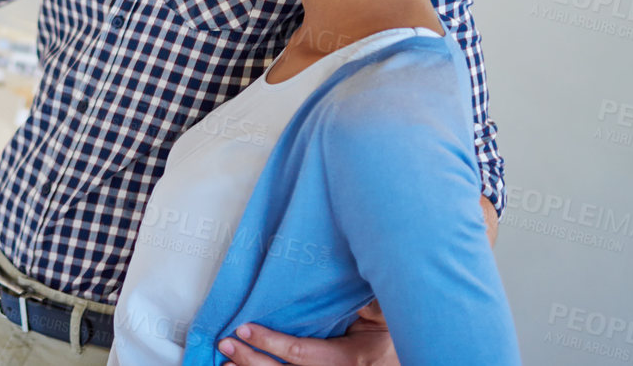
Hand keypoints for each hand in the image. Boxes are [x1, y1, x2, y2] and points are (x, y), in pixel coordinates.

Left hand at [218, 305, 395, 365]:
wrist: (405, 356)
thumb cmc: (391, 334)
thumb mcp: (382, 314)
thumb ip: (361, 300)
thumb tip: (336, 275)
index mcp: (351, 358)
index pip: (302, 353)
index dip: (271, 342)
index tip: (245, 328)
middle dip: (253, 361)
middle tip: (227, 345)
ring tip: (227, 362)